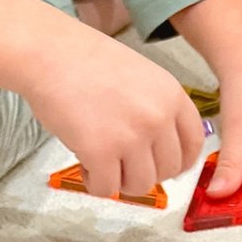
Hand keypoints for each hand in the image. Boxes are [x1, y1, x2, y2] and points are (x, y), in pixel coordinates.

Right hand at [0, 0, 202, 199]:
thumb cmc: (87, 62)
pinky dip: (95, 184)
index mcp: (172, 96)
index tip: (161, 166)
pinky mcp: (102, 153)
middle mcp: (158, 118)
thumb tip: (160, 156)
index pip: (193, 145)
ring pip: (140, 185)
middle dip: (144, 173)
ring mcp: (131, 137)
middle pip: (168, 171)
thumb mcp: (140, 78)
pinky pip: (108, 189)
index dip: (178, 163)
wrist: (48, 52)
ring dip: (121, 182)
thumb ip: (157, 111)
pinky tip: (84, 165)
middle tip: (121, 163)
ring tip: (101, 163)